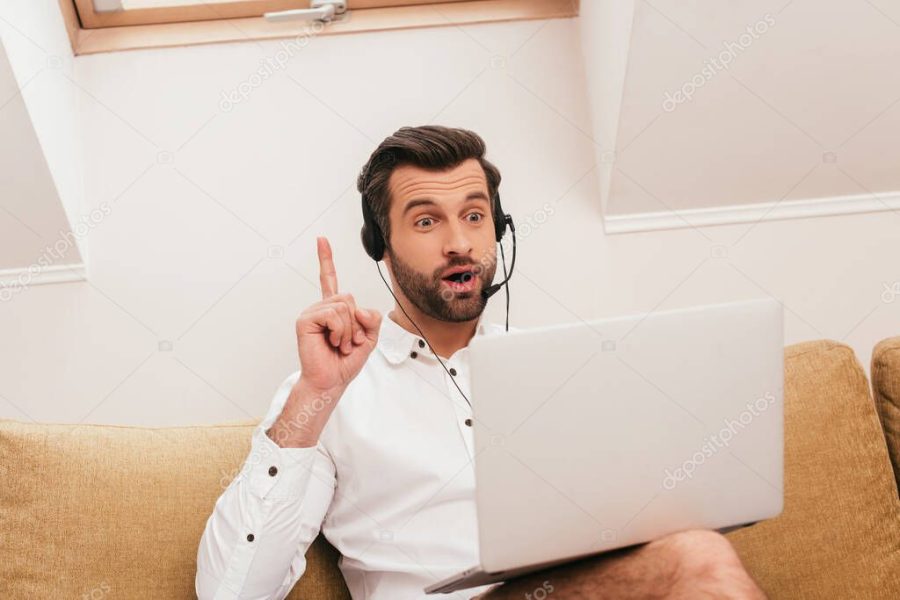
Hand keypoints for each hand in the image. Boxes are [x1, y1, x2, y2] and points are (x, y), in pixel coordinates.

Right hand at [295, 237, 381, 393]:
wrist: (331, 380)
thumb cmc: (345, 361)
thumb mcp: (369, 338)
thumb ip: (372, 319)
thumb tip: (358, 309)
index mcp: (334, 309)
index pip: (329, 279)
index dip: (326, 259)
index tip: (321, 239)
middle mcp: (322, 307)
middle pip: (349, 298)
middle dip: (356, 324)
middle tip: (347, 342)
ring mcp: (312, 312)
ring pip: (343, 306)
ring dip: (348, 331)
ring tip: (339, 344)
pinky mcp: (305, 320)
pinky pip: (333, 315)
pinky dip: (339, 331)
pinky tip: (331, 342)